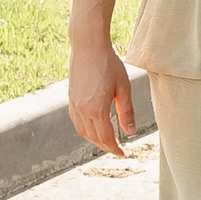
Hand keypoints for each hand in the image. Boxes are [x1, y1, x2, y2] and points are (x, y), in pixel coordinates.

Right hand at [69, 37, 135, 156]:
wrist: (88, 45)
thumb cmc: (109, 64)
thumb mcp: (123, 88)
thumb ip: (126, 111)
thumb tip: (129, 132)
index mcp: (96, 109)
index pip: (105, 137)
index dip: (114, 148)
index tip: (122, 153)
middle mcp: (82, 109)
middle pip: (93, 137)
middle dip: (105, 146)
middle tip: (117, 149)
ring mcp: (74, 104)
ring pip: (82, 131)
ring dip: (94, 139)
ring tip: (107, 141)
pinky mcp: (71, 98)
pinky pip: (76, 121)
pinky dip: (85, 129)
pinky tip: (94, 127)